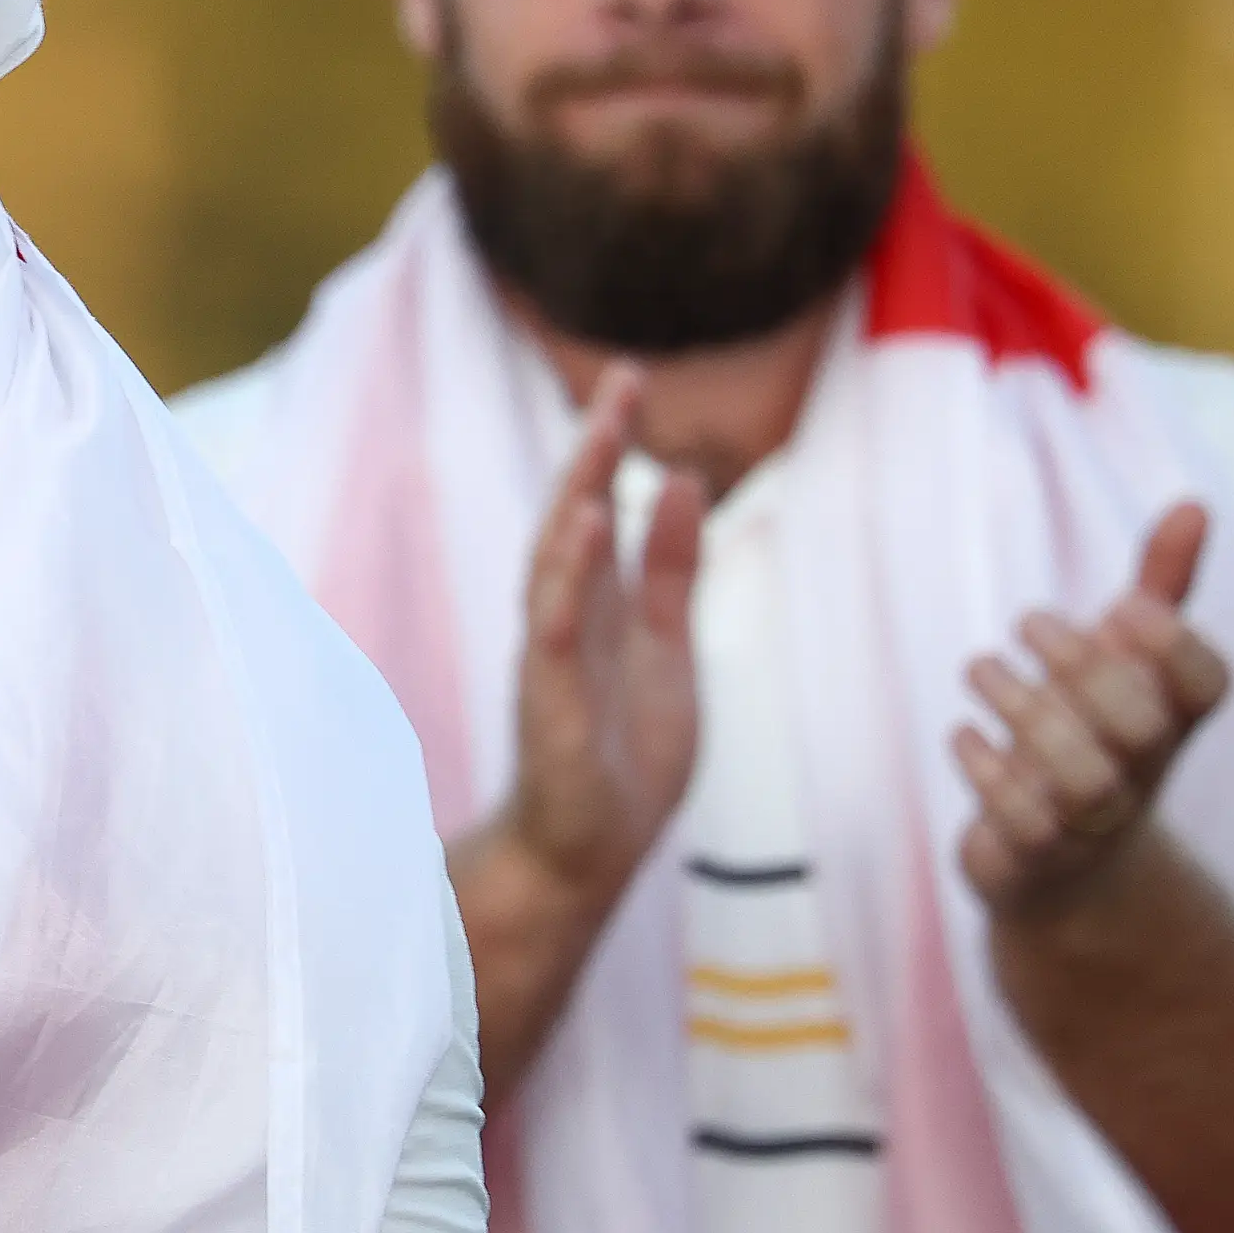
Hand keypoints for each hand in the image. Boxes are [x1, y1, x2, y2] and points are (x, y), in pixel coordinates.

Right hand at [496, 362, 703, 914]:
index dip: (612, 444)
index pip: (598, 507)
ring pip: (557, 561)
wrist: (587, 854)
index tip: (632, 378)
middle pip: (573, 517)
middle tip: (623, 378)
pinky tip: (589, 524)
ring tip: (604, 434)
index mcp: (596, 605)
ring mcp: (552, 659)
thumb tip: (684, 481)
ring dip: (578, 495)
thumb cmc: (623, 758)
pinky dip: (570, 571)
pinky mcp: (549, 703)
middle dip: (596, 448)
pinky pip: (556, 625)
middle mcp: (565, 620)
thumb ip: (672, 571)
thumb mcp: (668, 649)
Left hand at [953, 503, 1233, 918]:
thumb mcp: (1128, 658)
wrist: (1071, 860)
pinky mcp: (1038, 851)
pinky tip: (966, 733)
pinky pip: (1020, 820)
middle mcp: (1143, 769)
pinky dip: (984, 768)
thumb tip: (1193, 502)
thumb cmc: (1100, 732)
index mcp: (1171, 716)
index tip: (1123, 605)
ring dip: (1022, 710)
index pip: (1207, 685)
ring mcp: (1093, 817)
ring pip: (1080, 776)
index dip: (1174, 645)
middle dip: (1080, 666)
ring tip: (981, 668)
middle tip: (1029, 624)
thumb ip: (1160, 585)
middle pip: (1137, 726)